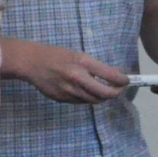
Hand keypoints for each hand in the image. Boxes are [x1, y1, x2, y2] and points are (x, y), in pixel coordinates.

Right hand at [3, 39, 127, 104]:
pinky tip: (87, 91)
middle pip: (105, 94)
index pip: (111, 76)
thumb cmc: (56, 55)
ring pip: (94, 100)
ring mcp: (69, 91)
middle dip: (116, 93)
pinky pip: (81, 102)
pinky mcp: (62, 99)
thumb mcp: (78, 55)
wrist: (31, 62)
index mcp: (82, 63)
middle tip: (119, 89)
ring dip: (102, 97)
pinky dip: (88, 98)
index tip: (127, 81)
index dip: (123, 81)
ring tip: (105, 90)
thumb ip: (96, 66)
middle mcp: (77, 78)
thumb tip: (116, 74)